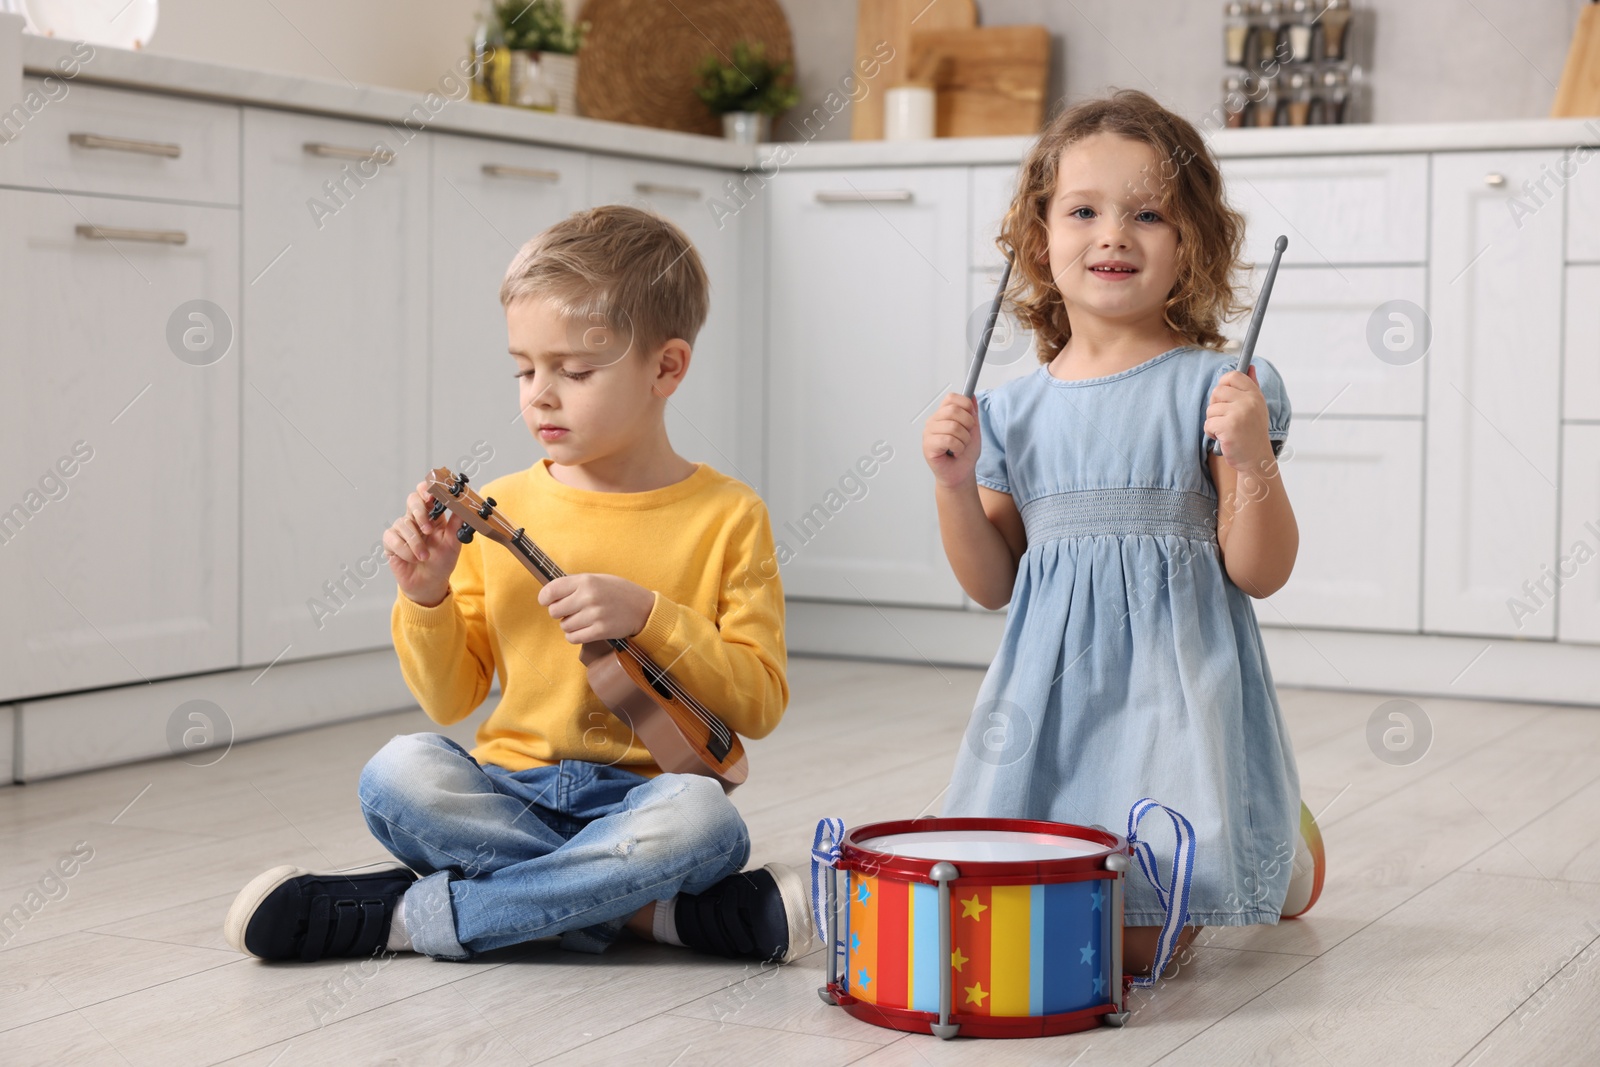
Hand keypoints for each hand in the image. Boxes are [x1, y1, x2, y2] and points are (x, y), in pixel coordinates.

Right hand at [383, 479, 463, 606]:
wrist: (429, 583)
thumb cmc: (442, 562)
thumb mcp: (453, 543)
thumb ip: (457, 524)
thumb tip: (463, 507)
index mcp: (432, 515)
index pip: (426, 493)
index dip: (426, 489)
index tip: (431, 495)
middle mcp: (415, 518)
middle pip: (412, 500)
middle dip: (420, 513)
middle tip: (428, 530)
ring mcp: (401, 529)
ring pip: (403, 523)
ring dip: (416, 543)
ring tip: (424, 556)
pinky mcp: (390, 541)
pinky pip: (393, 539)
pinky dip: (405, 550)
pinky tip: (413, 559)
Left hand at [538, 573, 655, 643]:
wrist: (643, 608)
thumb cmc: (618, 592)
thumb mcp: (597, 579)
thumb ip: (574, 585)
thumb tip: (549, 595)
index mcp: (586, 581)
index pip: (550, 591)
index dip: (544, 598)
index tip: (547, 601)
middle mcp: (589, 597)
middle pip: (554, 611)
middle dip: (560, 613)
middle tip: (572, 611)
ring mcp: (594, 615)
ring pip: (564, 626)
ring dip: (570, 625)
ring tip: (583, 620)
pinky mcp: (600, 631)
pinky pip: (573, 638)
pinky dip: (575, 636)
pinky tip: (585, 630)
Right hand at [924, 392, 979, 488]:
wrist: (961, 473)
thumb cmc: (965, 454)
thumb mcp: (973, 429)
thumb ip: (972, 412)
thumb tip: (972, 396)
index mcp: (943, 414)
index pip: (951, 398)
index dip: (965, 405)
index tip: (971, 418)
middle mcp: (934, 421)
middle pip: (954, 410)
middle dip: (968, 425)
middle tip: (966, 437)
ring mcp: (929, 433)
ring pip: (953, 426)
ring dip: (964, 440)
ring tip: (960, 447)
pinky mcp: (928, 445)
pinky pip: (948, 440)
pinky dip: (958, 448)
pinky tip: (955, 452)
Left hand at [1204, 365, 1272, 470]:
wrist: (1256, 459)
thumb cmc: (1253, 432)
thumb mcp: (1257, 407)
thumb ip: (1252, 386)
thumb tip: (1251, 367)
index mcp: (1255, 395)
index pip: (1233, 376)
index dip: (1223, 384)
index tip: (1224, 397)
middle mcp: (1249, 402)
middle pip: (1217, 391)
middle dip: (1215, 406)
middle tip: (1225, 418)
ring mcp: (1239, 414)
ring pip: (1211, 409)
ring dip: (1213, 421)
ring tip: (1226, 430)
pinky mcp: (1229, 428)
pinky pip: (1208, 423)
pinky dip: (1211, 432)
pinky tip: (1223, 438)